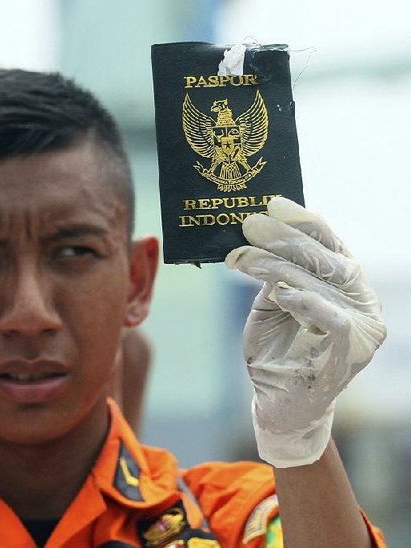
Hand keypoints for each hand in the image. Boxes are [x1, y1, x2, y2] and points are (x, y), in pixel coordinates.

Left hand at [225, 197, 385, 467]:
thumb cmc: (275, 351)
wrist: (277, 403)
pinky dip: (307, 302)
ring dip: (281, 266)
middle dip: (285, 239)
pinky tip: (281, 293)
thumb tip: (254, 238)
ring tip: (246, 257)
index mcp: (346, 286)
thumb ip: (272, 276)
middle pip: (326, 260)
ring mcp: (363, 328)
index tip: (273, 204)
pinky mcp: (352, 353)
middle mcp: (362, 302)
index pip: (329, 245)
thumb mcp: (269, 305)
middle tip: (250, 224)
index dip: (304, 222)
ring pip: (324, 285)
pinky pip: (333, 320)